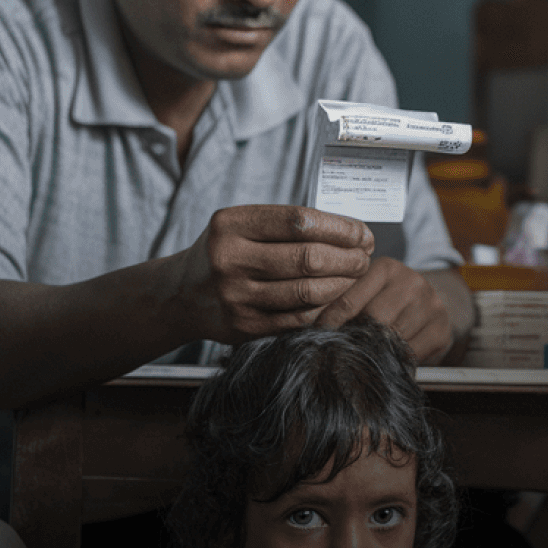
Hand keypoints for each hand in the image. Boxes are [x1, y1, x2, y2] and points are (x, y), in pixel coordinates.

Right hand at [170, 205, 374, 344]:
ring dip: (342, 284)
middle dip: (347, 258)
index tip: (362, 233)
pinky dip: (325, 307)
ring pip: (307, 291)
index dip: (340, 228)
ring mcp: (235, 296)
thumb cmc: (227, 253)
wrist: (183, 295)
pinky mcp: (244, 326)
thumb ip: (286, 225)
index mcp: (231, 224)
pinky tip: (336, 298)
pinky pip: (298, 317)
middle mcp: (229, 258)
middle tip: (363, 258)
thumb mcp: (242, 226)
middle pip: (308, 258)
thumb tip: (350, 231)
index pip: (300, 221)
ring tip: (355, 276)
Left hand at [315, 257, 454, 363]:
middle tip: (337, 354)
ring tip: (360, 360)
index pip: (349, 301)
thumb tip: (309, 328)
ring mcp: (430, 306)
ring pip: (391, 340)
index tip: (317, 340)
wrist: (432, 302)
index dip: (330, 325)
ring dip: (373, 354)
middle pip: (372, 321)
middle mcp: (411, 282)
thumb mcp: (368, 290)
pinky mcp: (441, 330)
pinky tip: (385, 363)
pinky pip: (410, 354)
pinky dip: (394, 362)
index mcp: (386, 268)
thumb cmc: (389, 298)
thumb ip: (344, 302)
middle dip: (353, 340)